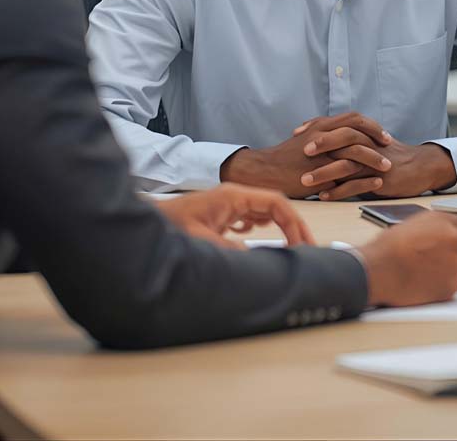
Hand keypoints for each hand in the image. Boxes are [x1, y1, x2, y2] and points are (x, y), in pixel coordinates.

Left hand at [155, 183, 314, 249]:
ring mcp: (229, 203)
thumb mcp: (201, 240)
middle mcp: (235, 196)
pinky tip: (259, 237)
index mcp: (234, 196)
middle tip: (306, 248)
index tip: (302, 244)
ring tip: (290, 246)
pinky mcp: (223, 213)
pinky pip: (251, 216)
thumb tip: (253, 260)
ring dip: (279, 226)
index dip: (293, 223)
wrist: (149, 220)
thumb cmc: (170, 224)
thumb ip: (228, 250)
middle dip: (292, 226)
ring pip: (265, 211)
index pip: (276, 203)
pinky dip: (262, 226)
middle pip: (275, 206)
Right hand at [220, 112, 392, 197]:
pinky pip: (349, 175)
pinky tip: (377, 182)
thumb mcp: (306, 139)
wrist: (266, 171)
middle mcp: (323, 135)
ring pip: (356, 152)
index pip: (353, 118)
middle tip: (389, 144)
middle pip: (358, 130)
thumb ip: (325, 136)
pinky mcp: (321, 174)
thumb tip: (342, 137)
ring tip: (388, 166)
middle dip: (376, 137)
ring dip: (375, 159)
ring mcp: (322, 154)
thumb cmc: (286, 157)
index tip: (382, 133)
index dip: (370, 124)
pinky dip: (366, 178)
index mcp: (321, 126)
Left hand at [300, 134, 456, 200]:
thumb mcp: (369, 143)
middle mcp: (367, 143)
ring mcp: (373, 161)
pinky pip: (356, 184)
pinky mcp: (379, 178)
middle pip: (342, 138)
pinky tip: (325, 195)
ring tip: (305, 180)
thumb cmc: (390, 156)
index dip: (316, 127)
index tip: (296, 134)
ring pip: (346, 163)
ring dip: (324, 172)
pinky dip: (339, 190)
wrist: (419, 167)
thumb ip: (348, 142)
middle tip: (300, 150)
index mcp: (362, 133)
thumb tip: (324, 143)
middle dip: (320, 143)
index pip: (335, 125)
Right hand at [358, 211, 456, 305]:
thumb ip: (431, 228)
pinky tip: (428, 283)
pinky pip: (456, 285)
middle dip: (450, 254)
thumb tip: (436, 235)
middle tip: (433, 260)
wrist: (382, 269)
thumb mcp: (411, 224)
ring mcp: (456, 264)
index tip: (444, 244)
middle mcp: (455, 239)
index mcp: (445, 221)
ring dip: (448, 270)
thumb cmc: (389, 247)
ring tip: (425, 272)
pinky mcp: (452, 285)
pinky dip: (445, 285)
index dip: (449, 237)